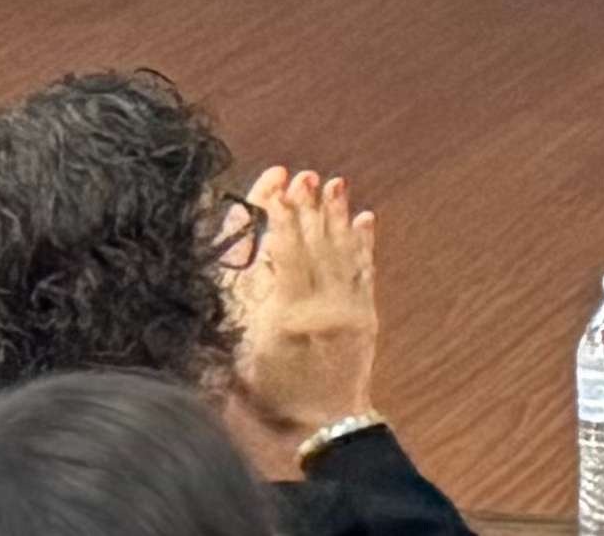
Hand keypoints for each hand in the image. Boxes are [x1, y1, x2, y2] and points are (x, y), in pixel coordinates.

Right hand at [224, 167, 381, 459]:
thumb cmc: (267, 397)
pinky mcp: (367, 317)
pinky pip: (365, 272)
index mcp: (284, 316)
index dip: (280, 216)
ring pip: (342, 252)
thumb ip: (240, 305)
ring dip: (338, 216)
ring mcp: (348, 310)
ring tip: (335, 184)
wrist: (320, 429)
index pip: (283, 252)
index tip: (277, 183)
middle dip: (309, 207)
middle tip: (305, 174)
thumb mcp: (236, 355)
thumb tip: (244, 256)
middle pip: (314, 245)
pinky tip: (364, 219)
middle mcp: (320, 307)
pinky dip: (364, 244)